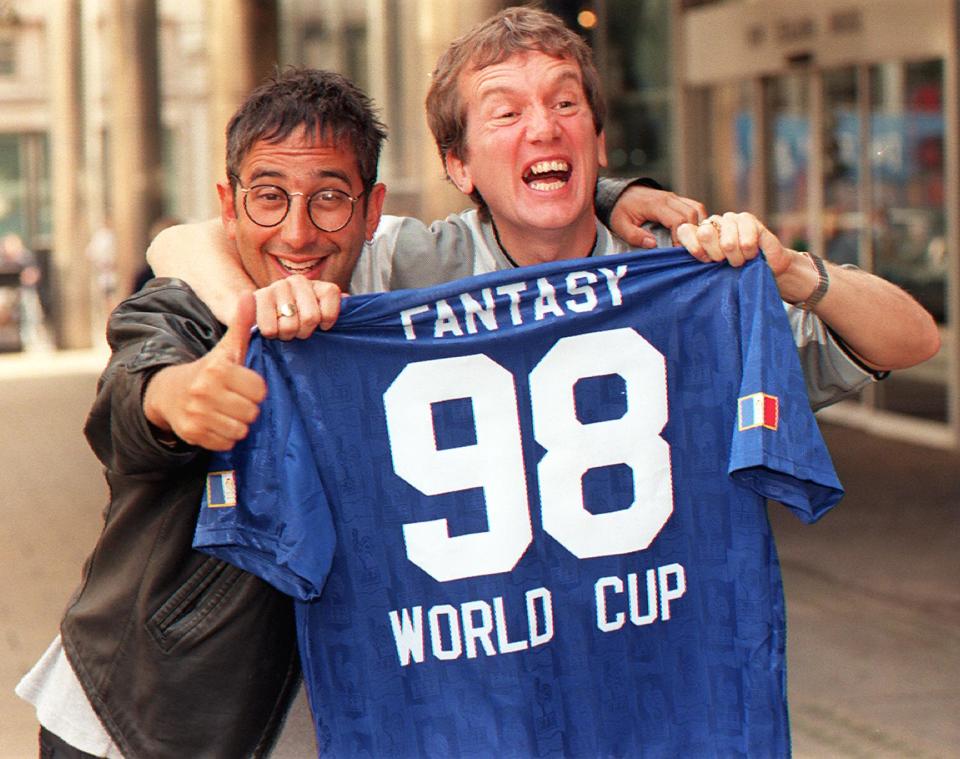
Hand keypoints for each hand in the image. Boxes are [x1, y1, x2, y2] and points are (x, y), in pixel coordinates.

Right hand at [143, 292, 266, 450]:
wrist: (168, 392)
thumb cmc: (208, 371)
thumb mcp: (225, 348)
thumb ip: (241, 324)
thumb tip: (248, 294)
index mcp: (217, 369)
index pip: (259, 390)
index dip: (254, 389)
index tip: (243, 384)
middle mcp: (204, 391)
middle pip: (251, 412)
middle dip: (247, 407)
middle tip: (235, 400)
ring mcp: (197, 414)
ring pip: (240, 430)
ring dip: (237, 423)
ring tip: (226, 412)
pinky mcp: (192, 434)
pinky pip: (226, 443)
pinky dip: (225, 437)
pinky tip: (216, 423)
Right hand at [252, 275, 342, 339]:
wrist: (262, 309)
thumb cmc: (298, 316)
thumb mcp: (321, 313)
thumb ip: (336, 308)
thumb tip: (349, 301)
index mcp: (318, 286)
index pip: (331, 301)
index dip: (327, 321)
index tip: (321, 326)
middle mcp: (298, 281)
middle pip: (311, 318)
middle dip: (304, 332)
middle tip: (299, 330)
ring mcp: (278, 287)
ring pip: (289, 326)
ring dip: (287, 334)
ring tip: (284, 329)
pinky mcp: (258, 297)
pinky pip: (270, 328)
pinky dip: (272, 334)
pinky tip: (272, 327)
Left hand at [610, 185, 706, 247]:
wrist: (620, 193)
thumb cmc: (620, 210)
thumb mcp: (620, 225)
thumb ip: (635, 236)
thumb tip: (653, 244)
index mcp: (655, 205)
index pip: (677, 220)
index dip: (682, 238)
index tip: (680, 252)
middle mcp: (669, 198)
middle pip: (692, 214)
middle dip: (695, 234)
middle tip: (693, 251)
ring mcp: (675, 198)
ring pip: (698, 209)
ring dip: (700, 226)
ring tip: (697, 243)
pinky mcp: (678, 200)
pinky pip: (695, 207)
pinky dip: (699, 220)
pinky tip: (696, 234)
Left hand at [676, 211, 818, 302]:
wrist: (765, 269)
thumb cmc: (735, 272)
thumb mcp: (712, 271)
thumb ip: (698, 261)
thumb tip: (679, 260)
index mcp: (697, 234)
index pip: (684, 231)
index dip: (695, 248)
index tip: (706, 261)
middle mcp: (711, 223)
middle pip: (704, 234)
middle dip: (717, 255)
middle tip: (725, 262)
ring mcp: (729, 219)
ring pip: (727, 242)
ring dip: (736, 258)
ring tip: (741, 260)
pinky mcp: (747, 218)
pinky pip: (745, 240)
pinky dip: (749, 252)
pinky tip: (752, 252)